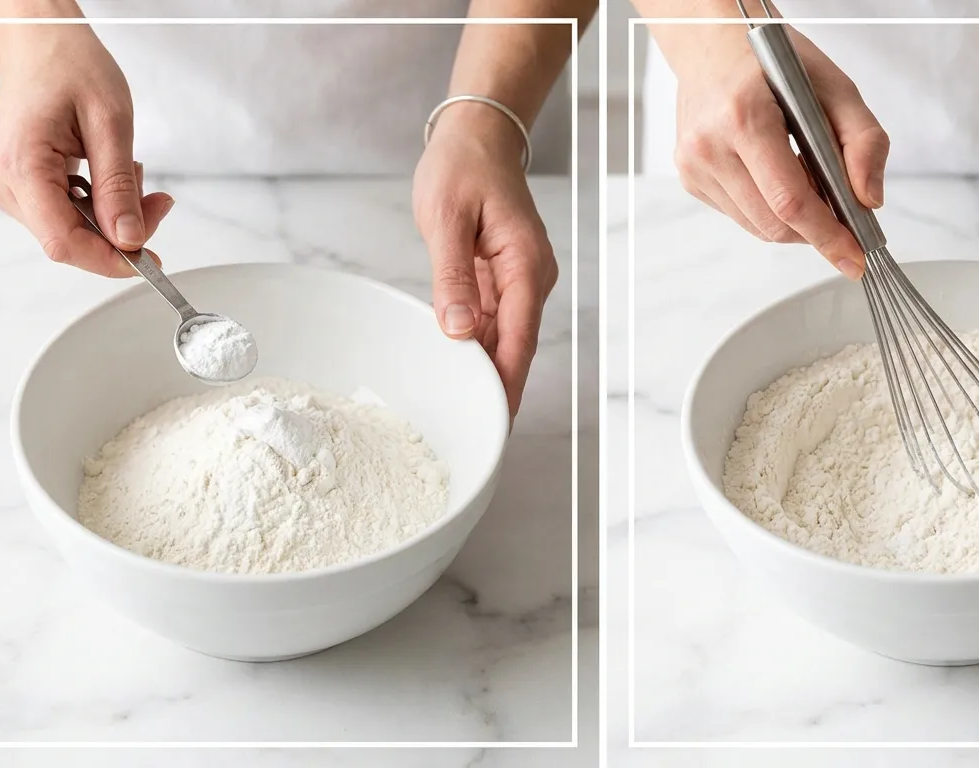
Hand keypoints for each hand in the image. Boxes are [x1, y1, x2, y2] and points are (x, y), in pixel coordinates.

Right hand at [0, 24, 171, 275]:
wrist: (41, 45)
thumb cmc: (70, 68)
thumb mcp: (111, 124)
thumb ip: (119, 187)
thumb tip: (130, 239)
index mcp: (21, 165)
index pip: (63, 241)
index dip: (109, 259)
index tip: (150, 258)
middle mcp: (4, 183)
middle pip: (69, 240)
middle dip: (121, 231)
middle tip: (158, 201)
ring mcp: (7, 187)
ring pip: (70, 231)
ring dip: (112, 215)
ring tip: (130, 171)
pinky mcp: (18, 186)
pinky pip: (64, 214)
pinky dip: (97, 205)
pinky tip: (109, 175)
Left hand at [413, 107, 558, 419]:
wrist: (478, 136)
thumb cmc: (462, 168)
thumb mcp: (446, 220)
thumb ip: (452, 278)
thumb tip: (456, 330)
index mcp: (525, 266)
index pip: (518, 339)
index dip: (506, 383)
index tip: (495, 420)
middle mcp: (531, 278)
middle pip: (515, 346)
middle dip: (495, 387)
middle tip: (470, 429)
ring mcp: (521, 280)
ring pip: (503, 337)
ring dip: (482, 367)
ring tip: (457, 405)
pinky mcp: (505, 278)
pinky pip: (493, 320)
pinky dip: (474, 343)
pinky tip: (453, 363)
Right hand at [664, 25, 887, 278]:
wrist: (713, 45)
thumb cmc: (773, 61)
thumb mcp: (834, 86)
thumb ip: (863, 141)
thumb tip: (869, 200)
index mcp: (743, 116)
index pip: (789, 200)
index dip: (827, 236)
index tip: (855, 258)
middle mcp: (709, 146)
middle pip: (774, 223)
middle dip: (815, 230)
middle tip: (842, 213)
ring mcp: (694, 166)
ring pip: (758, 227)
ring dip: (793, 221)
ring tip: (808, 181)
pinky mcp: (691, 179)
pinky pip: (742, 216)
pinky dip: (770, 209)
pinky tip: (777, 176)